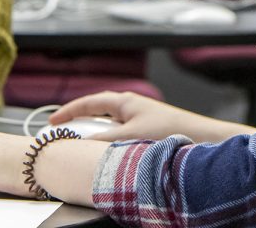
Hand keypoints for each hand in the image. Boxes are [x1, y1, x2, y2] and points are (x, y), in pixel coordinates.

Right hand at [50, 90, 255, 143]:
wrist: (203, 139)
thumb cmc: (170, 132)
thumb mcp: (131, 136)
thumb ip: (105, 141)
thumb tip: (82, 145)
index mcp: (124, 101)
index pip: (88, 102)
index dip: (68, 112)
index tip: (52, 122)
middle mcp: (130, 106)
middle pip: (96, 111)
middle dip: (79, 122)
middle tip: (62, 134)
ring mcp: (138, 117)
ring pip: (108, 125)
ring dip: (95, 134)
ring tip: (82, 146)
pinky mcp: (147, 130)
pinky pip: (119, 133)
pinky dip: (108, 141)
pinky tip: (108, 154)